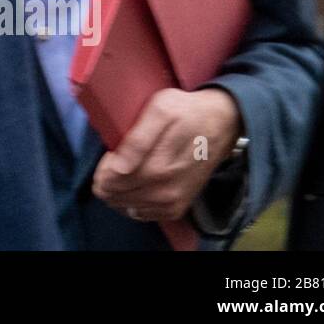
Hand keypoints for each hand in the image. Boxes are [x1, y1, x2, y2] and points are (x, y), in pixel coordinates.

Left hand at [91, 87, 241, 222]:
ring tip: (122, 170)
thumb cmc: (186, 112)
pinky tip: (133, 184)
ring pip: (125, 207)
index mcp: (158, 167)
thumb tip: (118, 168)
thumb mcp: (160, 109)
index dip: (102, 167)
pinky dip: (130, 201)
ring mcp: (172, 203)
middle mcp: (165, 191)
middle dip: (105, 179)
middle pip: (115, 195)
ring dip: (116, 191)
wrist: (221, 124)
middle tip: (113, 160)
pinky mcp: (177, 208)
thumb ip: (137, 139)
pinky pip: (141, 214)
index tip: (110, 152)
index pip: (110, 180)